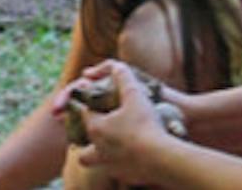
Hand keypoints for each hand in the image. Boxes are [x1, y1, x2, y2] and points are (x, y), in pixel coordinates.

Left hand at [74, 62, 173, 184]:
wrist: (160, 158)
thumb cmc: (144, 125)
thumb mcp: (134, 94)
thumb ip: (123, 77)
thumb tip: (117, 66)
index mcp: (96, 127)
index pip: (84, 113)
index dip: (88, 104)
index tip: (93, 99)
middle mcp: (97, 149)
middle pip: (81, 148)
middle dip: (83, 140)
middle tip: (95, 132)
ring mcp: (109, 165)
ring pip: (94, 162)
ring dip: (98, 155)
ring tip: (109, 148)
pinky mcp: (123, 175)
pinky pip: (114, 170)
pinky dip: (118, 163)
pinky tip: (129, 156)